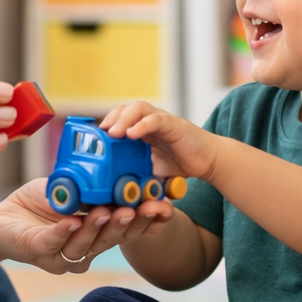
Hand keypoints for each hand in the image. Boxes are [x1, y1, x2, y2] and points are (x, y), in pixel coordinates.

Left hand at [0, 178, 172, 274]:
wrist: (1, 217)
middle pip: (111, 240)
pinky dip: (64, 232)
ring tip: (110, 210)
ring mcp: (61, 256)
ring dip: (99, 227)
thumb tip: (124, 173)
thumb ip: (95, 188)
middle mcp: (83, 250)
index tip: (163, 206)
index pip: (127, 230)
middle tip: (142, 207)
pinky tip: (72, 221)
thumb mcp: (73, 189)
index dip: (146, 220)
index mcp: (96, 235)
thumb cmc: (39, 204)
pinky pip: (53, 243)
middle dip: (129, 223)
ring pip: (85, 245)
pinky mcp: (37, 253)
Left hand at [101, 101, 217, 181]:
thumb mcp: (150, 172)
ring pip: (138, 108)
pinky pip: (156, 118)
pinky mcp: (174, 124)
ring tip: (114, 133)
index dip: (105, 125)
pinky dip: (142, 124)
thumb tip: (114, 193)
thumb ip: (135, 176)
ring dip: (123, 119)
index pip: (118, 118)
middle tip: (101, 134)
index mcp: (141, 130)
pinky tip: (132, 134)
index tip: (93, 139)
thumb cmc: (179, 165)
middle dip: (111, 118)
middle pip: (125, 108)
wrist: (208, 162)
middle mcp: (149, 121)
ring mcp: (161, 120)